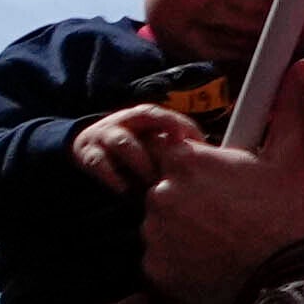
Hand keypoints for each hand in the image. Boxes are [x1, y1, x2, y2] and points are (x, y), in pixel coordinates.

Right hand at [69, 102, 189, 195]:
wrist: (88, 141)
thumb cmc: (136, 142)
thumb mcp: (153, 136)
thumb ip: (176, 142)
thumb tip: (214, 156)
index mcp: (145, 114)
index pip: (165, 114)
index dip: (179, 124)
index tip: (194, 140)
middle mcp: (125, 120)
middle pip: (145, 124)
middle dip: (161, 145)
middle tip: (176, 168)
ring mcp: (105, 135)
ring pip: (124, 143)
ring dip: (140, 163)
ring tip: (153, 183)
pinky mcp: (88, 153)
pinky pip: (99, 163)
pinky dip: (113, 177)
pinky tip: (125, 190)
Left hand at [137, 101, 303, 303]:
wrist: (287, 281)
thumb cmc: (291, 215)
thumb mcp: (293, 157)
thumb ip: (287, 108)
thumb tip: (303, 66)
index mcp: (189, 162)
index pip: (167, 147)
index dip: (189, 157)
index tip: (212, 171)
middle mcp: (160, 195)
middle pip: (163, 185)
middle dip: (189, 193)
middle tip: (229, 208)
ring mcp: (153, 234)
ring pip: (161, 221)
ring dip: (183, 226)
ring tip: (224, 238)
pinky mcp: (153, 269)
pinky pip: (161, 256)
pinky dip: (180, 258)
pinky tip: (213, 261)